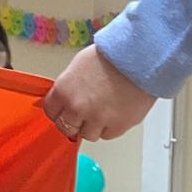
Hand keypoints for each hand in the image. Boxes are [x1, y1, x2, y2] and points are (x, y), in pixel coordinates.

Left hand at [42, 45, 156, 141]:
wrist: (140, 58)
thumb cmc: (112, 57)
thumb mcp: (79, 66)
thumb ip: (68, 87)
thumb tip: (64, 98)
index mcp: (63, 91)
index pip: (51, 112)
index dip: (59, 112)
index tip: (64, 112)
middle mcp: (77, 108)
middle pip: (67, 128)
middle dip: (74, 122)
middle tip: (84, 115)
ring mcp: (97, 119)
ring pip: (88, 135)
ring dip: (94, 126)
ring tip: (104, 110)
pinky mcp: (117, 126)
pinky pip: (107, 135)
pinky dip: (111, 127)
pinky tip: (116, 112)